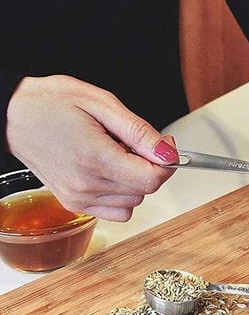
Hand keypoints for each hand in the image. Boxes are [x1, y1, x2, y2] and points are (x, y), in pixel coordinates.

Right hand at [6, 75, 177, 220]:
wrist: (13, 114)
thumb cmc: (51, 102)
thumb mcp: (102, 103)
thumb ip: (139, 132)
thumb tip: (168, 153)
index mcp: (95, 158)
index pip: (151, 179)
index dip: (167, 163)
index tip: (164, 145)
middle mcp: (86, 185)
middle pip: (145, 190)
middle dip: (149, 167)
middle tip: (132, 143)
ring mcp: (79, 199)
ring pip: (134, 202)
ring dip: (135, 181)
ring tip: (115, 154)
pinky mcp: (75, 205)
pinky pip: (118, 211)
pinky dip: (123, 196)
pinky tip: (110, 173)